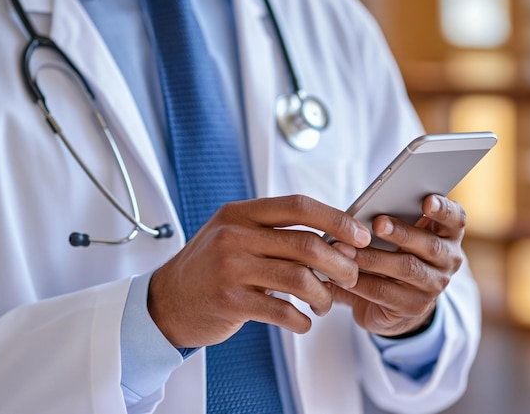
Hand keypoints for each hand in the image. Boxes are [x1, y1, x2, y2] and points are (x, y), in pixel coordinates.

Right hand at [148, 195, 371, 347]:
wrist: (168, 301)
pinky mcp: (230, 301)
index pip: (298, 207)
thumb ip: (276, 234)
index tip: (360, 235)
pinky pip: (281, 310)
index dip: (336, 219)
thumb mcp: (236, 236)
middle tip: (351, 276)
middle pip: (306, 244)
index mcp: (240, 213)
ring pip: (299, 278)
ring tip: (326, 304)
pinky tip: (303, 322)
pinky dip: (301, 320)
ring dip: (324, 295)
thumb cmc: (213, 267)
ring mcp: (230, 268)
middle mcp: (234, 235)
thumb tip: (336, 241)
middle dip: (340, 263)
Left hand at [331, 194, 465, 336]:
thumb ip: (385, 220)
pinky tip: (341, 274)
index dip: (443, 209)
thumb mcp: (396, 238)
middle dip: (402, 232)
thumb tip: (353, 210)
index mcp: (446, 234)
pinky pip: (384, 291)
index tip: (427, 201)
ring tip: (346, 249)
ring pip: (406, 268)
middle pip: (430, 244)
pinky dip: (360, 281)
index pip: (455, 219)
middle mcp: (447, 260)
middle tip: (378, 223)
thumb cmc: (392, 256)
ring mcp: (433, 286)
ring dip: (374, 257)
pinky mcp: (412, 306)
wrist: (395, 305)